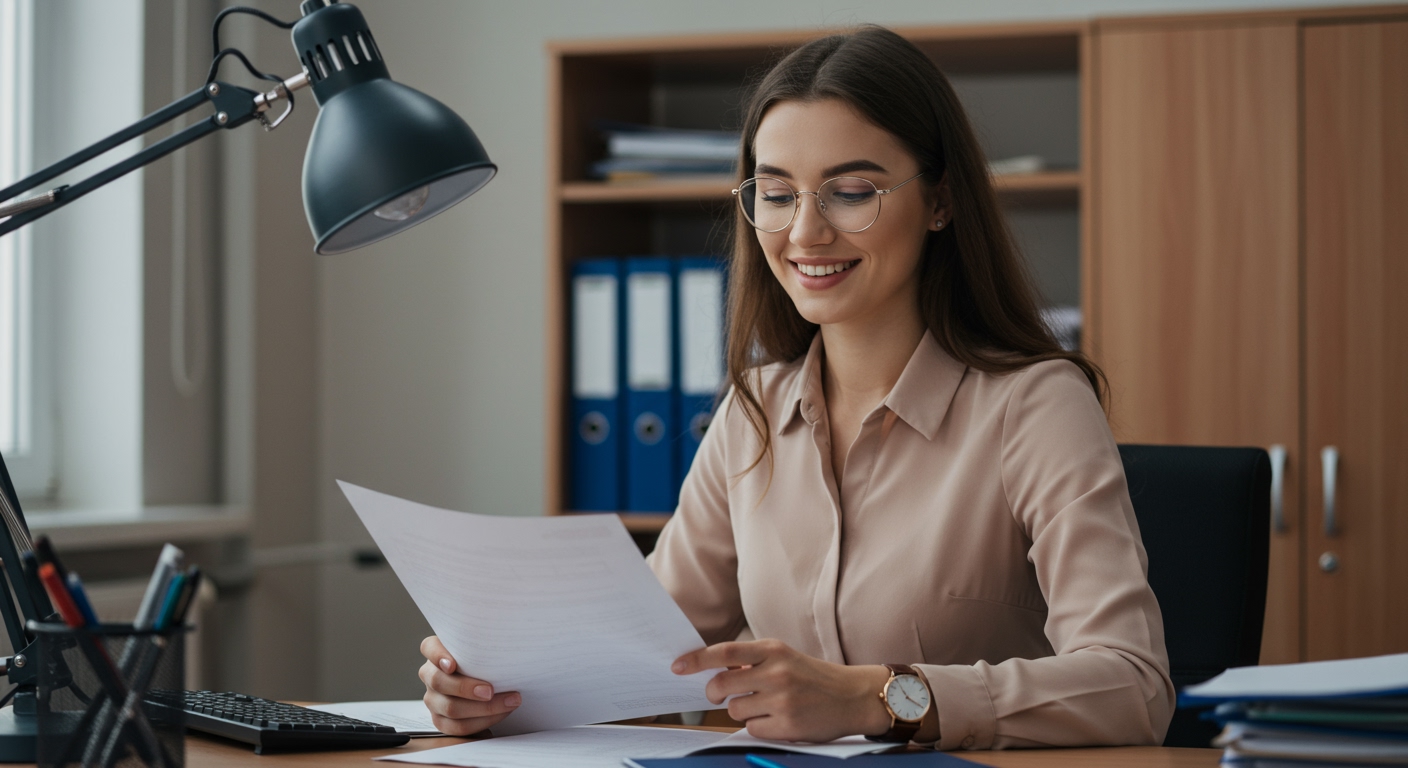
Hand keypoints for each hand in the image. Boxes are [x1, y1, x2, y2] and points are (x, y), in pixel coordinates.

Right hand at [418, 635, 521, 735]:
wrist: (493, 683)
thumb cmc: (488, 660)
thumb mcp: (484, 648)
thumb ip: (486, 643)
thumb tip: (507, 640)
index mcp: (437, 652)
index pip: (429, 648)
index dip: (438, 656)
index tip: (452, 665)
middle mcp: (430, 674)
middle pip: (439, 682)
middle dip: (466, 688)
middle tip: (490, 691)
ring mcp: (433, 699)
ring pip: (450, 708)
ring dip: (483, 708)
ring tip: (509, 702)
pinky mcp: (441, 720)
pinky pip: (458, 727)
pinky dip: (482, 722)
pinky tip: (501, 713)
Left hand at [671, 638, 891, 741]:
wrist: (852, 696)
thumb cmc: (812, 676)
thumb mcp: (784, 657)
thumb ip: (752, 660)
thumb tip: (713, 670)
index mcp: (773, 650)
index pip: (725, 652)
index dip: (696, 659)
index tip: (678, 666)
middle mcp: (776, 672)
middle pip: (721, 684)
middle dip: (713, 693)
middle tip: (718, 695)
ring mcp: (782, 699)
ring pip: (735, 710)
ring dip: (742, 711)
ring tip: (764, 706)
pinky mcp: (787, 724)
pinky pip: (751, 728)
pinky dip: (758, 726)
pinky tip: (776, 719)